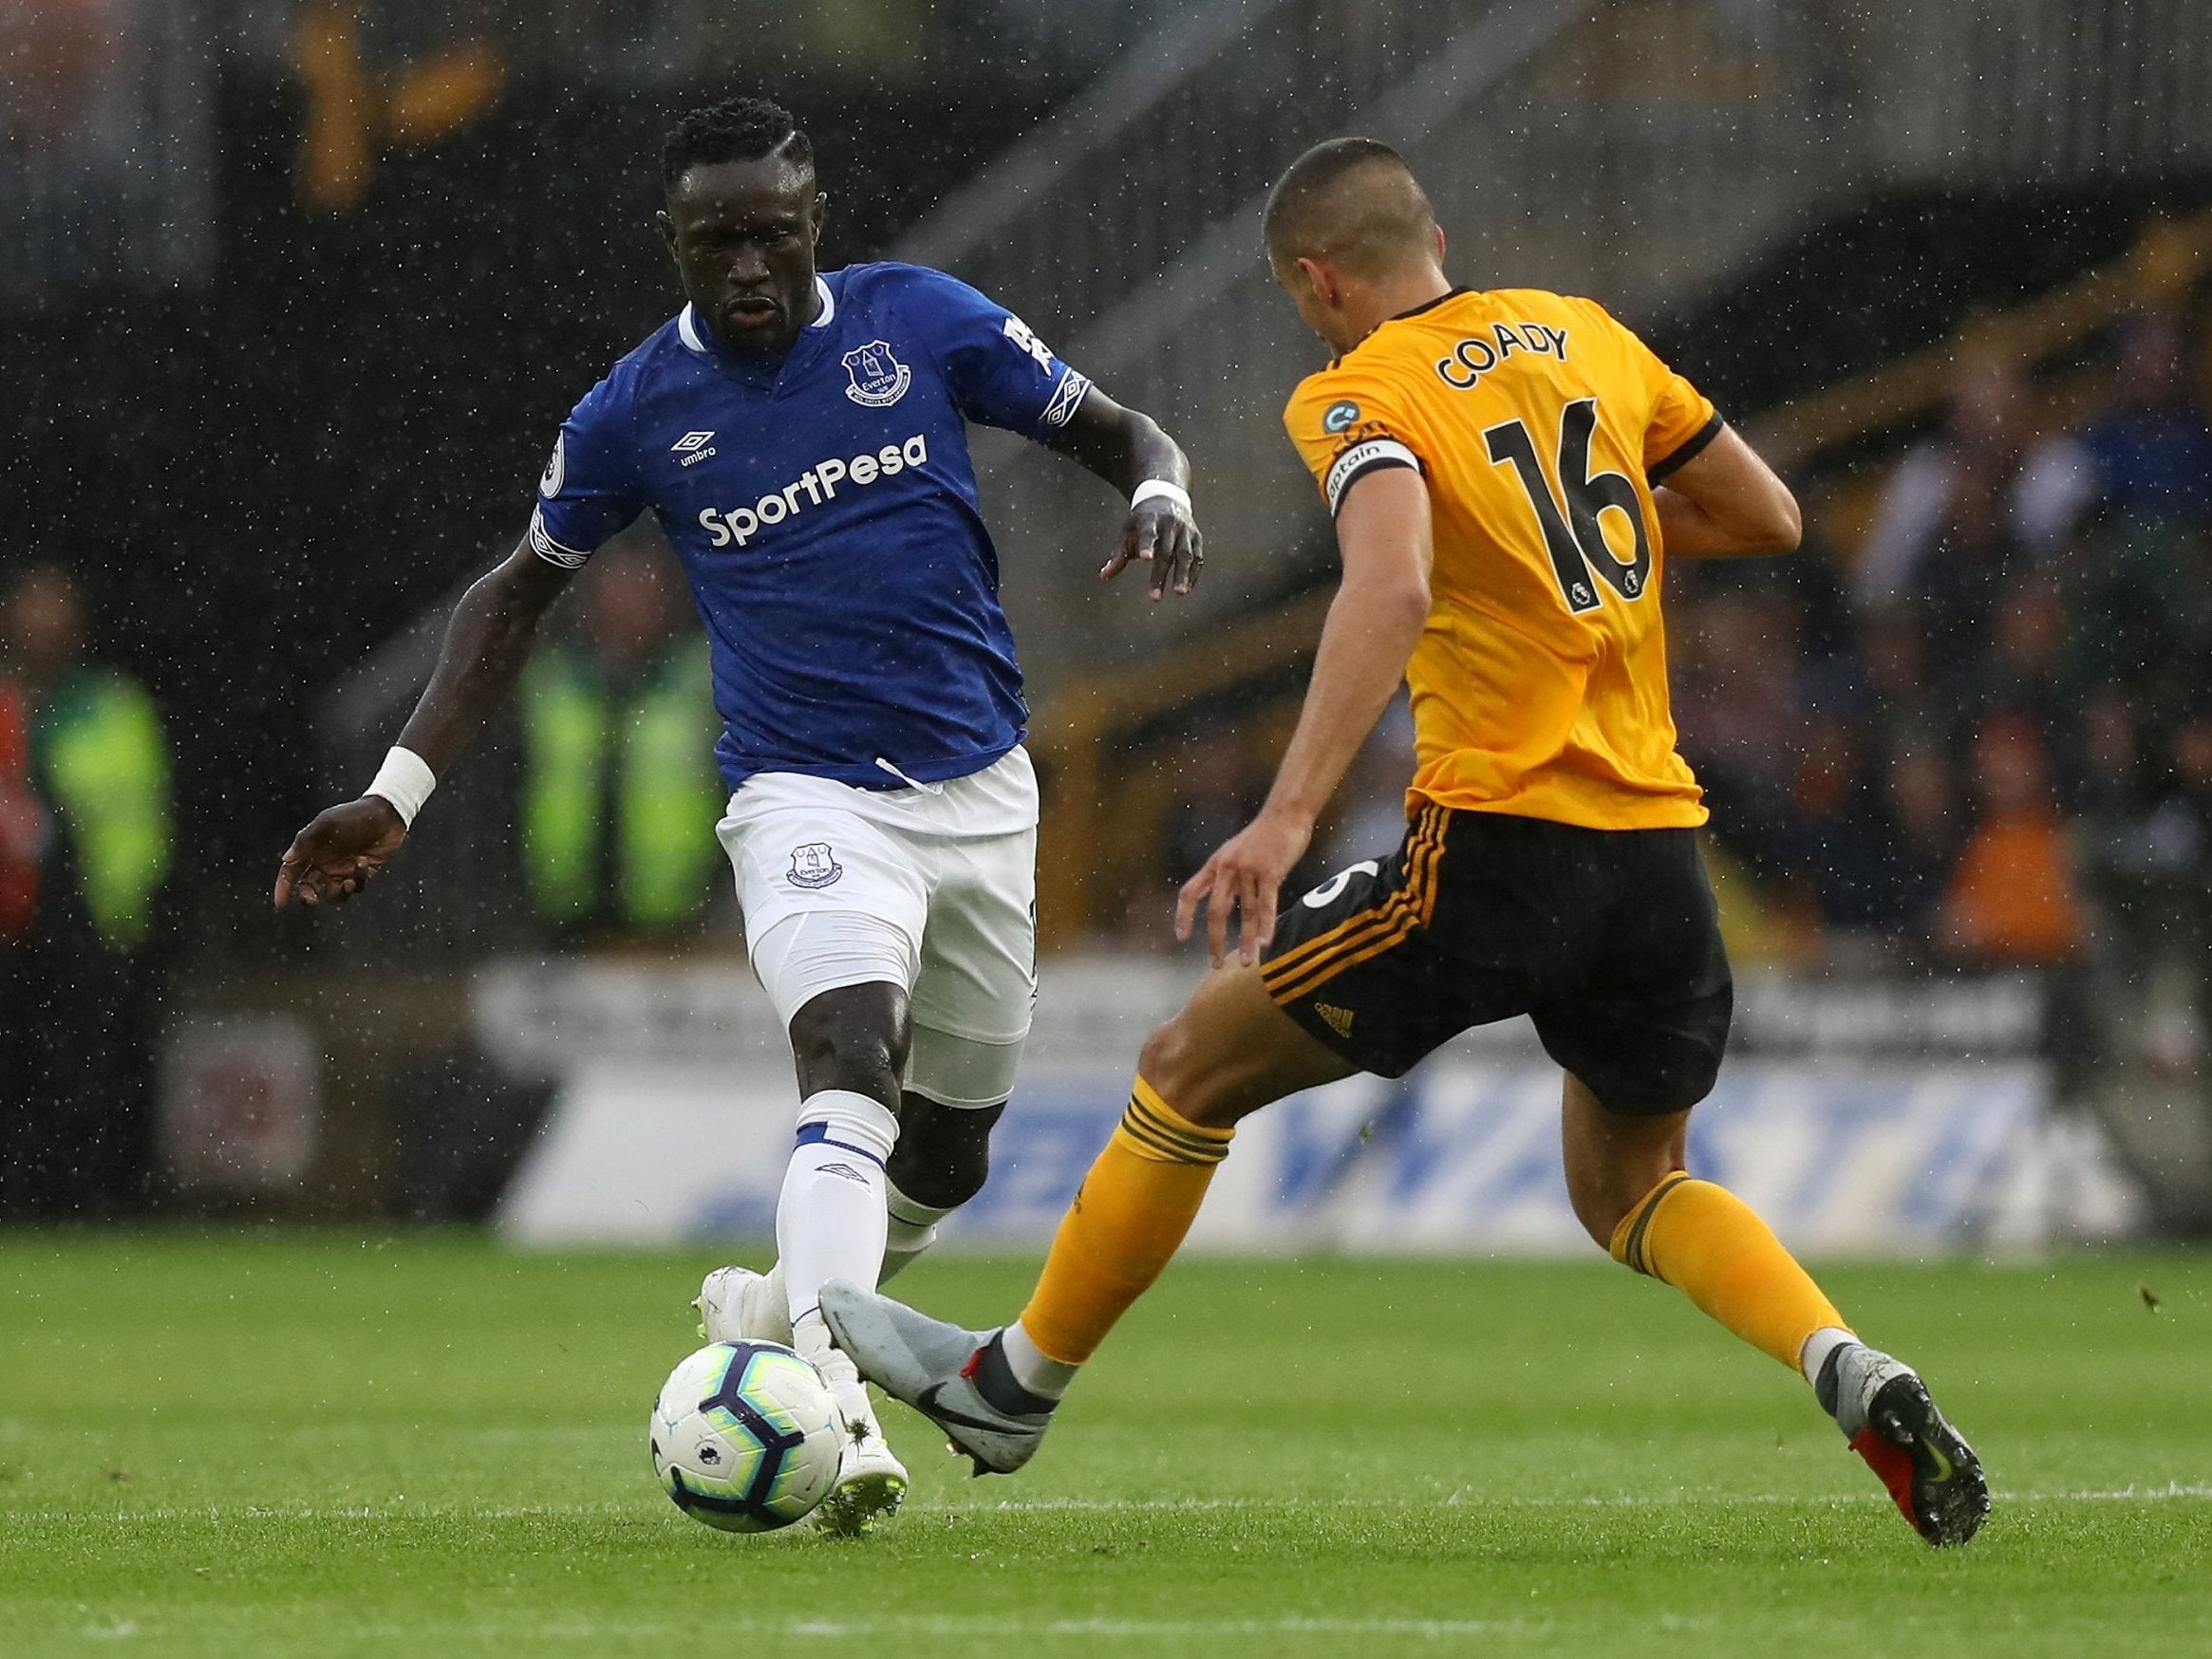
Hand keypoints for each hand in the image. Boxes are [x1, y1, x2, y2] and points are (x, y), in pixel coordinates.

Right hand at [274, 796, 406, 909]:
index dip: (284, 887)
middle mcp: (325, 862)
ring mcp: (344, 869)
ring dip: (338, 892)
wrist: (387, 814)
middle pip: (309, 887)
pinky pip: (357, 886)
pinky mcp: (363, 873)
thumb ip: (305, 841)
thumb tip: (286, 860)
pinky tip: (363, 864)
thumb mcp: (327, 824)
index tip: (281, 904)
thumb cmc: (354, 816)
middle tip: (313, 899)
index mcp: (312, 850)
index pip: (291, 871)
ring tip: (347, 883)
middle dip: (309, 896)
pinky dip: (358, 880)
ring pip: (333, 893)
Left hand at [1101, 498, 1202, 600]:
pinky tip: (1188, 588)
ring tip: (1180, 593)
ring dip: (1184, 575)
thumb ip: (1118, 554)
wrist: (1166, 497)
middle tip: (1155, 597)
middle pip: (1167, 551)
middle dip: (1161, 574)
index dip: (1147, 545)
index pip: (1148, 533)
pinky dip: (1194, 573)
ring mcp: (1186, 531)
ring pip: (1186, 555)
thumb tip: (1104, 576)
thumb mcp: (1128, 531)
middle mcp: (1171, 524)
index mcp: (1150, 519)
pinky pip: (1198, 558)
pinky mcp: (1197, 538)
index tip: (1145, 558)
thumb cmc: (1141, 521)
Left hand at [1175, 809, 1312, 967]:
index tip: (1181, 937)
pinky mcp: (1270, 871)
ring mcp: (1248, 869)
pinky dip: (1266, 925)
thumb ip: (1220, 877)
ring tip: (1248, 962)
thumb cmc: (1261, 837)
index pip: (1189, 893)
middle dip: (1215, 940)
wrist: (1285, 814)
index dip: (1182, 916)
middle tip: (1216, 965)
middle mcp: (1227, 867)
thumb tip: (1209, 903)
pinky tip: (1266, 944)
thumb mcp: (1232, 853)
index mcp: (1215, 864)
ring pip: (1246, 912)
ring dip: (1247, 940)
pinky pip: (1266, 904)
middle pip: (1215, 911)